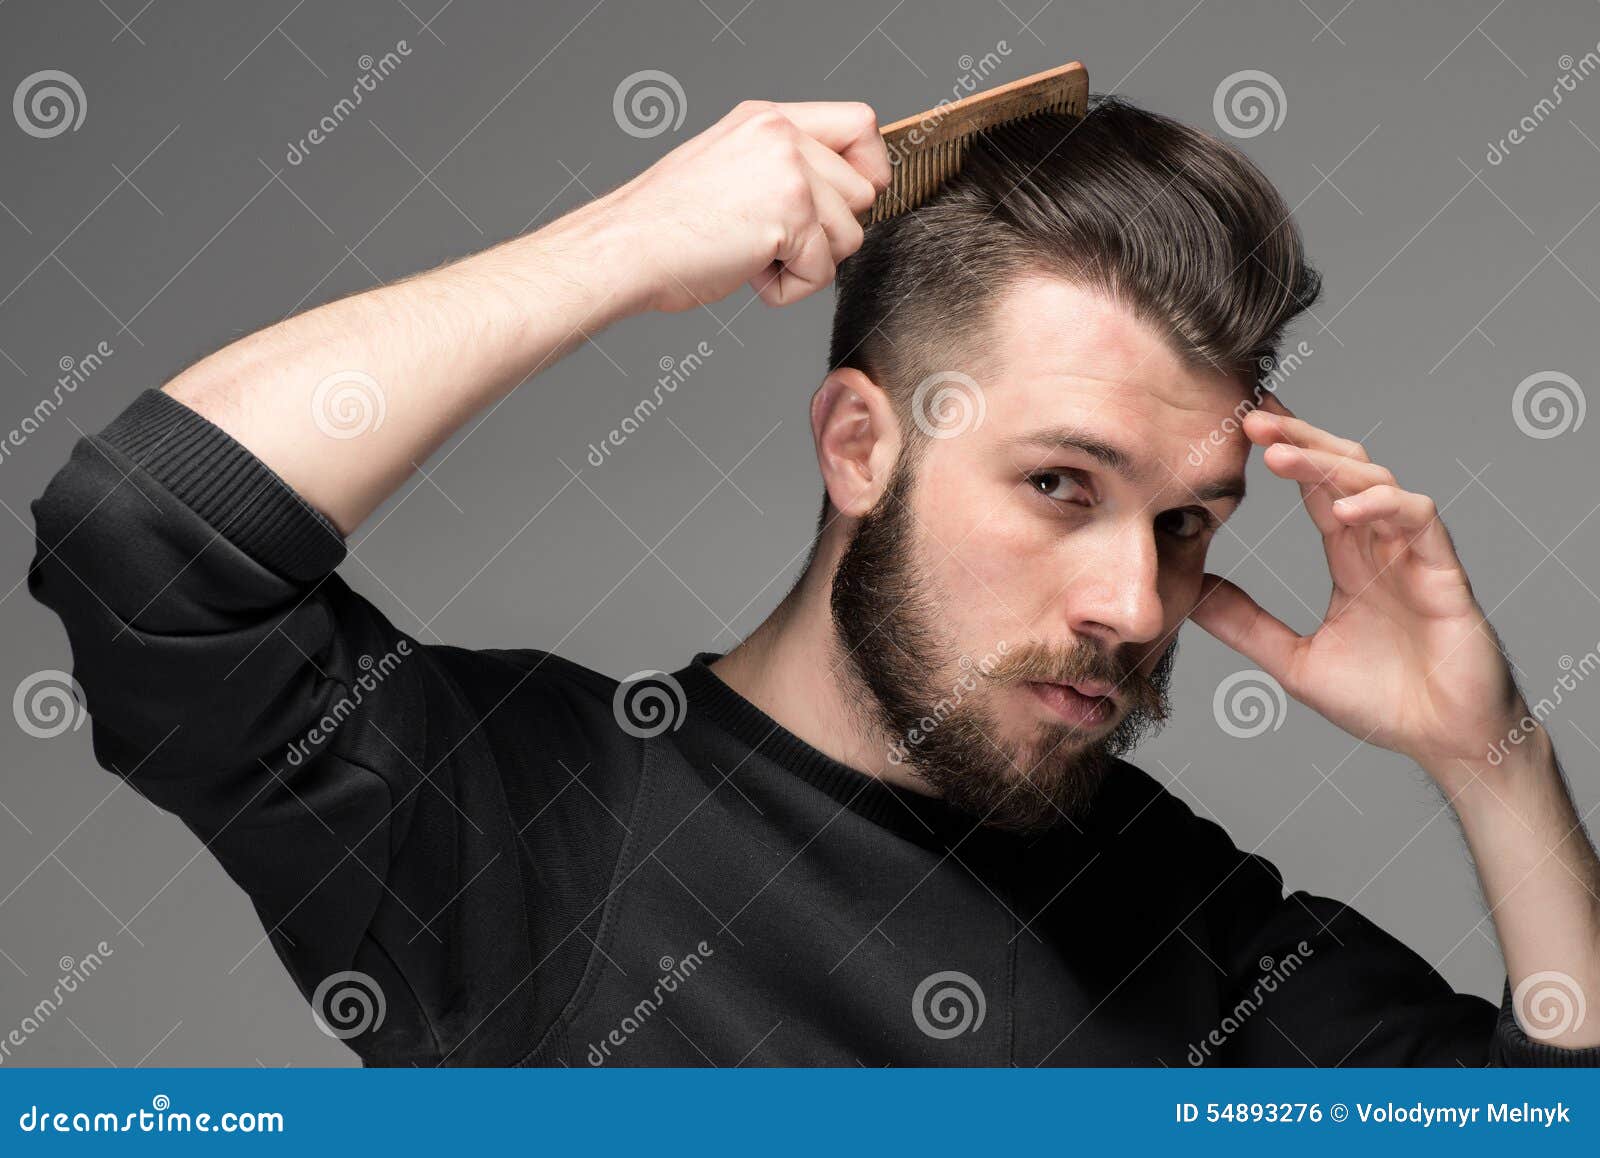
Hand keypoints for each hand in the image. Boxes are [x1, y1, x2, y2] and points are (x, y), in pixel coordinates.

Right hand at [597, 100, 890, 312]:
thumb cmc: (664, 224)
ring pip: (850, 236)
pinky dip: (788, 290)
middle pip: (863, 193)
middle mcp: (782, 137)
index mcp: (767, 119)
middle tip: (771, 240)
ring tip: (753, 255)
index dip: (868, 167)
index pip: (860, 124)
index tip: (850, 198)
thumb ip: (784, 165)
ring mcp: (789, 174)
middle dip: (829, 232)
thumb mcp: (730, 165)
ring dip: (808, 262)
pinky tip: (746, 272)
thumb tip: (841, 193)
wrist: (625, 249)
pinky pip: (823, 272)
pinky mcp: (791, 218)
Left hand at [1188, 394, 1525, 783]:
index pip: (1316, 488)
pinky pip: (1419, 521)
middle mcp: (1383, 546)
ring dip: (1330, 465)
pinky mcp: (1445, 575)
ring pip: (1378, 483)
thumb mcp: (1293, 661)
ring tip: (1281, 457)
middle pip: (1345, 469)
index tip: (1241, 425)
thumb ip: (1245, 625)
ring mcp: (1415, 556)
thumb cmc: (1383, 702)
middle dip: (1301, 439)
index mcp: (1351, 559)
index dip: (1286, 451)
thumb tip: (1189, 593)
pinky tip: (1344, 510)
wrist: (1448, 742)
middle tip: (1252, 421)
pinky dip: (1382, 507)